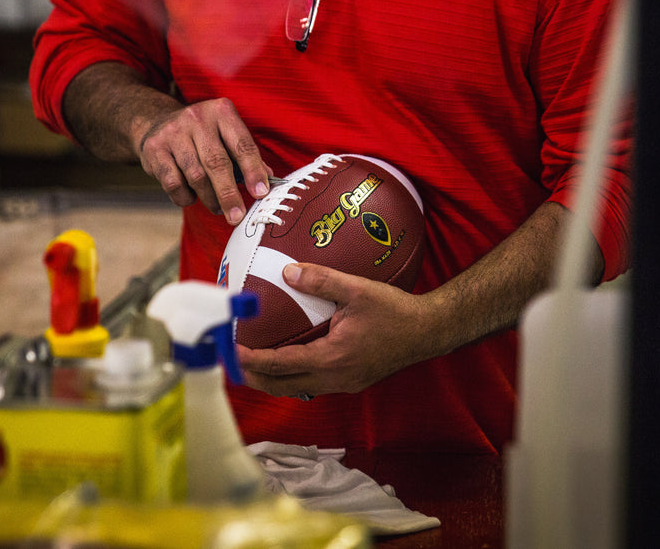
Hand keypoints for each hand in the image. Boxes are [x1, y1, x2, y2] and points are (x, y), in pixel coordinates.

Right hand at [136, 98, 271, 223]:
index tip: (261, 194)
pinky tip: (192, 197)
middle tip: (237, 217)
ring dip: (209, 198)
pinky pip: (173, 183)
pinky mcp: (154, 149)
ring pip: (196, 176)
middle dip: (229, 194)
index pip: (242, 145)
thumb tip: (269, 180)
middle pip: (217, 163)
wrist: (156, 122)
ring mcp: (173, 133)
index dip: (253, 171)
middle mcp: (197, 118)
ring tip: (218, 208)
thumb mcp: (226, 135)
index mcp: (222, 112)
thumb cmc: (202, 135)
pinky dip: (186, 197)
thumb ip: (246, 156)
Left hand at [237, 263, 443, 396]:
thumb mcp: (358, 290)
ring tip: (252, 364)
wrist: (428, 332)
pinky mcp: (352, 381)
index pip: (281, 364)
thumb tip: (287, 272)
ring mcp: (344, 383)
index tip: (231, 353)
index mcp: (333, 358)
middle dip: (254, 377)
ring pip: (297, 388)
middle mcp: (335, 378)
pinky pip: (313, 384)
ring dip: (272, 379)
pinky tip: (288, 360)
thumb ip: (321, 280)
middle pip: (282, 386)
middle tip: (231, 363)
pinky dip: (293, 377)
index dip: (253, 360)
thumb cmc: (395, 311)